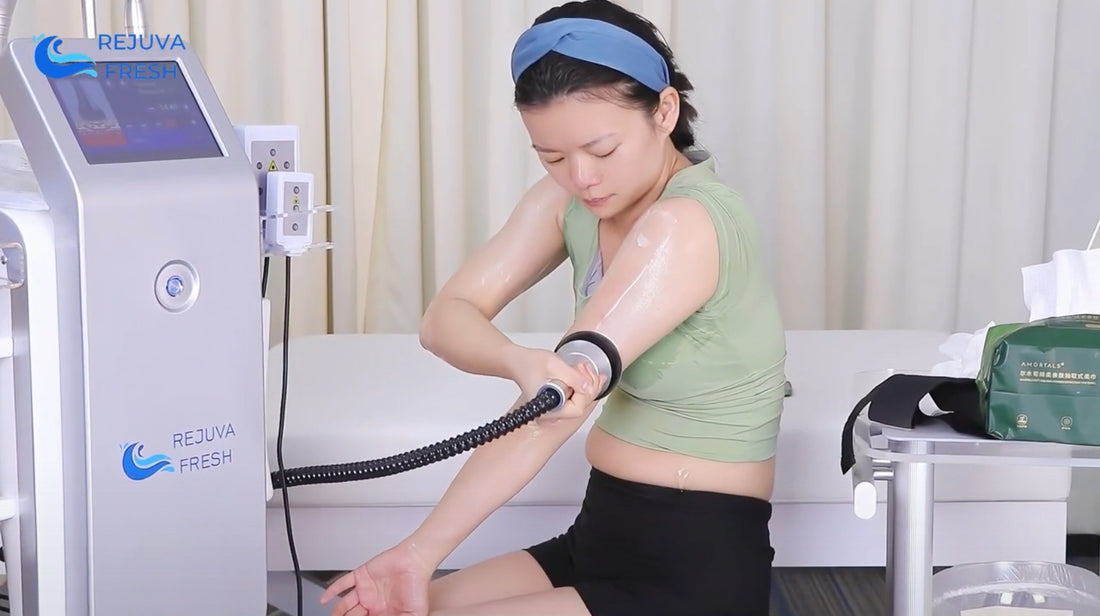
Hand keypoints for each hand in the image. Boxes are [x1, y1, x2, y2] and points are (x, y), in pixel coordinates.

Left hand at [319, 542, 433, 615]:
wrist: (415, 562)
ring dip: (337, 612)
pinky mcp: (361, 576)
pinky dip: (331, 591)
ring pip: (345, 603)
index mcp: (383, 613)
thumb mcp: (413, 614)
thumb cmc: (417, 586)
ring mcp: (366, 589)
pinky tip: (324, 599)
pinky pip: (342, 584)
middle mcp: (372, 602)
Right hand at [506, 346, 604, 420]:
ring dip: (587, 383)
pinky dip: (583, 384)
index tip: (581, 377)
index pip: (577, 409)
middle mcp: (552, 412)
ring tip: (580, 367)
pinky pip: (577, 396)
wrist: (518, 361)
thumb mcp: (554, 365)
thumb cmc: (529, 363)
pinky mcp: (559, 400)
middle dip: (588, 385)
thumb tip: (589, 387)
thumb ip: (573, 378)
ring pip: (581, 401)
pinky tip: (584, 373)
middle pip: (581, 405)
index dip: (584, 393)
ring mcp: (555, 408)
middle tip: (582, 367)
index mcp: (548, 408)